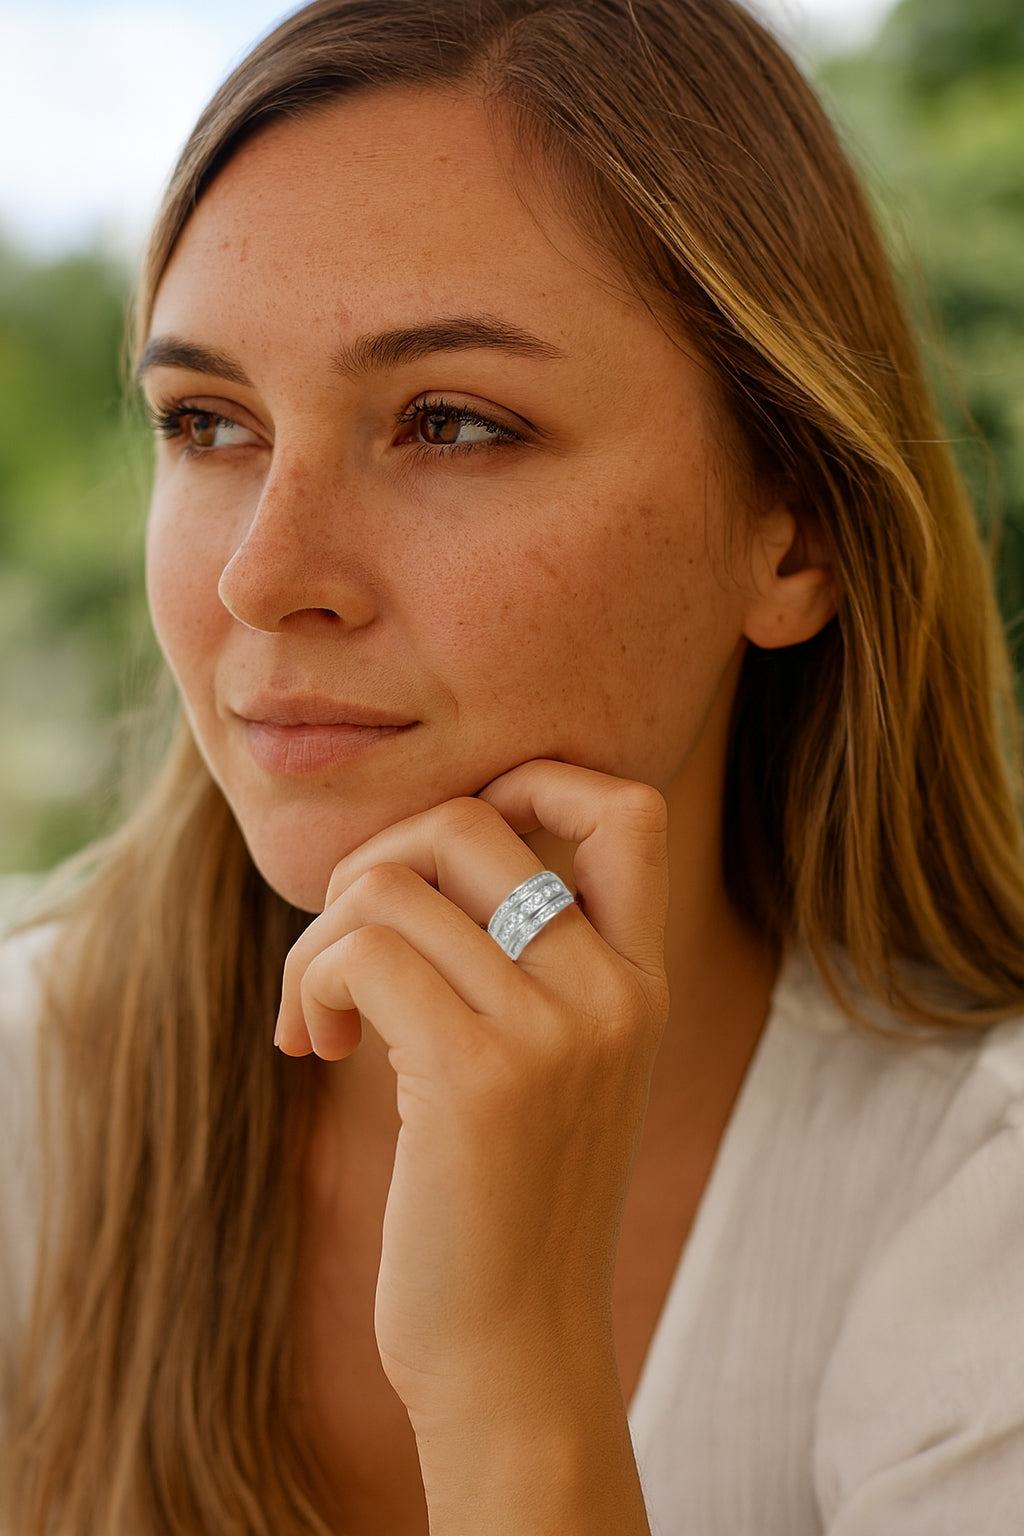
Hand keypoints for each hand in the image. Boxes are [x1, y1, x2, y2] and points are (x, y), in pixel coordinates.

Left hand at [276, 760, 667, 1529]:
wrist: (517, 1354)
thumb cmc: (508, 1208)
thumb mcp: (552, 1070)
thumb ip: (523, 965)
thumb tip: (404, 855)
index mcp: (639, 981)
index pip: (628, 806)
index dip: (533, 779)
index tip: (447, 849)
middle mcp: (613, 991)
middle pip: (469, 819)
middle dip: (372, 863)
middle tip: (345, 949)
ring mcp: (556, 1031)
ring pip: (393, 883)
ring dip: (321, 939)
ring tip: (321, 1015)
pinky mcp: (479, 1079)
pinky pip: (362, 952)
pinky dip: (312, 982)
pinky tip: (315, 1046)